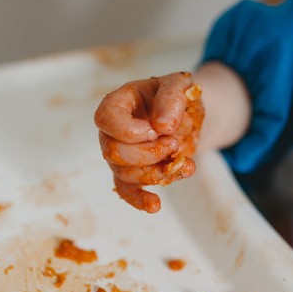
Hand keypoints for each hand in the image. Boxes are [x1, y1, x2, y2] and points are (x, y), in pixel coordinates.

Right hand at [94, 72, 203, 212]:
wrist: (187, 116)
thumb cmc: (176, 97)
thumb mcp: (179, 86)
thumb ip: (171, 99)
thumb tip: (162, 126)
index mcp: (118, 104)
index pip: (105, 119)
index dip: (128, 130)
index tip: (155, 130)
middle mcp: (112, 132)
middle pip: (114, 151)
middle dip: (148, 153)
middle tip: (174, 142)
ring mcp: (120, 156)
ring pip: (125, 174)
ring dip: (157, 172)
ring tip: (185, 163)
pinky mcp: (133, 174)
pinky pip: (128, 192)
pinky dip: (140, 200)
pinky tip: (155, 205)